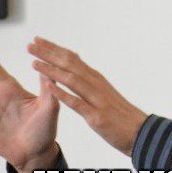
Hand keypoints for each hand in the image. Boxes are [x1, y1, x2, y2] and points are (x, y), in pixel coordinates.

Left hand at [28, 36, 147, 156]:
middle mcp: (96, 84)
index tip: (38, 41)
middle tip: (31, 44)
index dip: (54, 49)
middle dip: (48, 53)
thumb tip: (77, 66)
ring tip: (33, 63)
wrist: (140, 131)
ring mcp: (97, 99)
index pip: (72, 58)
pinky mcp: (97, 116)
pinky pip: (77, 103)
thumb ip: (90, 80)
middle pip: (69, 64)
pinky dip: (62, 94)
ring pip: (71, 80)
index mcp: (96, 78)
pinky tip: (49, 87)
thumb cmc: (121, 114)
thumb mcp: (104, 93)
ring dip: (51, 70)